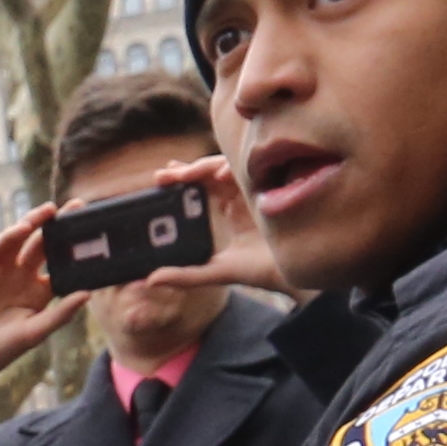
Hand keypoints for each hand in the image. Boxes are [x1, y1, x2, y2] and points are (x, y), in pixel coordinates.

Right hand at [0, 205, 82, 423]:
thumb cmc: (0, 351)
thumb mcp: (35, 333)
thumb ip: (61, 313)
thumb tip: (87, 293)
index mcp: (40, 293)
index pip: (61, 265)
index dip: (75, 249)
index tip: (91, 234)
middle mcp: (23, 278)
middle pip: (45, 246)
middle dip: (59, 227)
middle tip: (78, 207)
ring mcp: (3, 271)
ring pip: (22, 240)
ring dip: (35, 223)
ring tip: (51, 209)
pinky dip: (10, 236)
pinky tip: (23, 227)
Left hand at [148, 151, 283, 295]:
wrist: (297, 275)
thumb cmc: (263, 271)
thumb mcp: (217, 272)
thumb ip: (185, 275)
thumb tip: (149, 280)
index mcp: (229, 210)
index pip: (202, 187)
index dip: (182, 180)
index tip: (159, 179)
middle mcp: (242, 195)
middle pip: (211, 173)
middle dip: (187, 170)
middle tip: (163, 174)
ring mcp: (258, 188)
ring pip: (228, 166)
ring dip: (205, 166)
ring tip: (186, 173)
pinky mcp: (274, 185)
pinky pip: (253, 169)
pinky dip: (237, 168)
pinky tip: (222, 175)